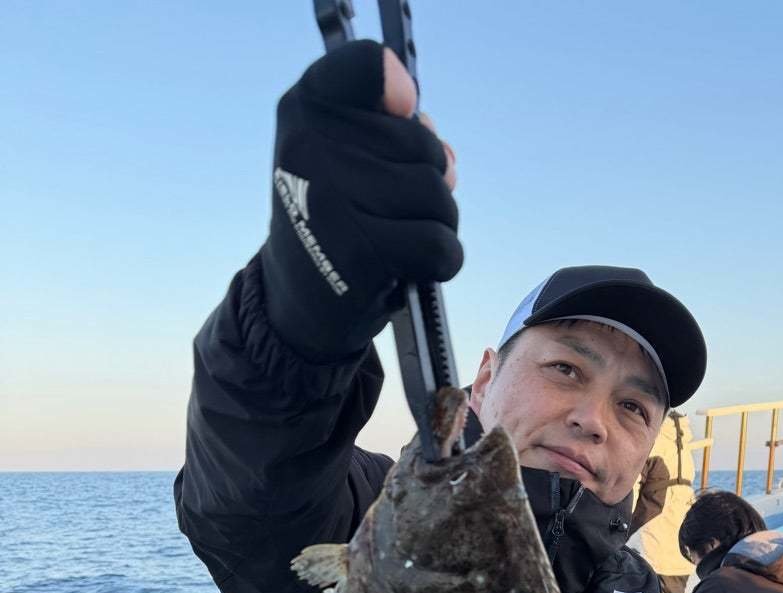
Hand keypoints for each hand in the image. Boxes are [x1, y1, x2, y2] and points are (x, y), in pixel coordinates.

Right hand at [261, 41, 461, 360]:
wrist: (300, 302)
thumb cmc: (337, 222)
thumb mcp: (345, 158)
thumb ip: (393, 132)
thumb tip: (445, 156)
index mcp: (304, 109)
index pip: (366, 66)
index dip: (396, 86)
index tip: (403, 107)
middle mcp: (309, 146)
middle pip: (423, 145)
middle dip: (428, 184)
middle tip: (390, 211)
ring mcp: (332, 199)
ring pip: (436, 195)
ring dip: (436, 225)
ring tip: (398, 240)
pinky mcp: (361, 252)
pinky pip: (440, 245)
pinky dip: (440, 262)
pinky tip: (409, 268)